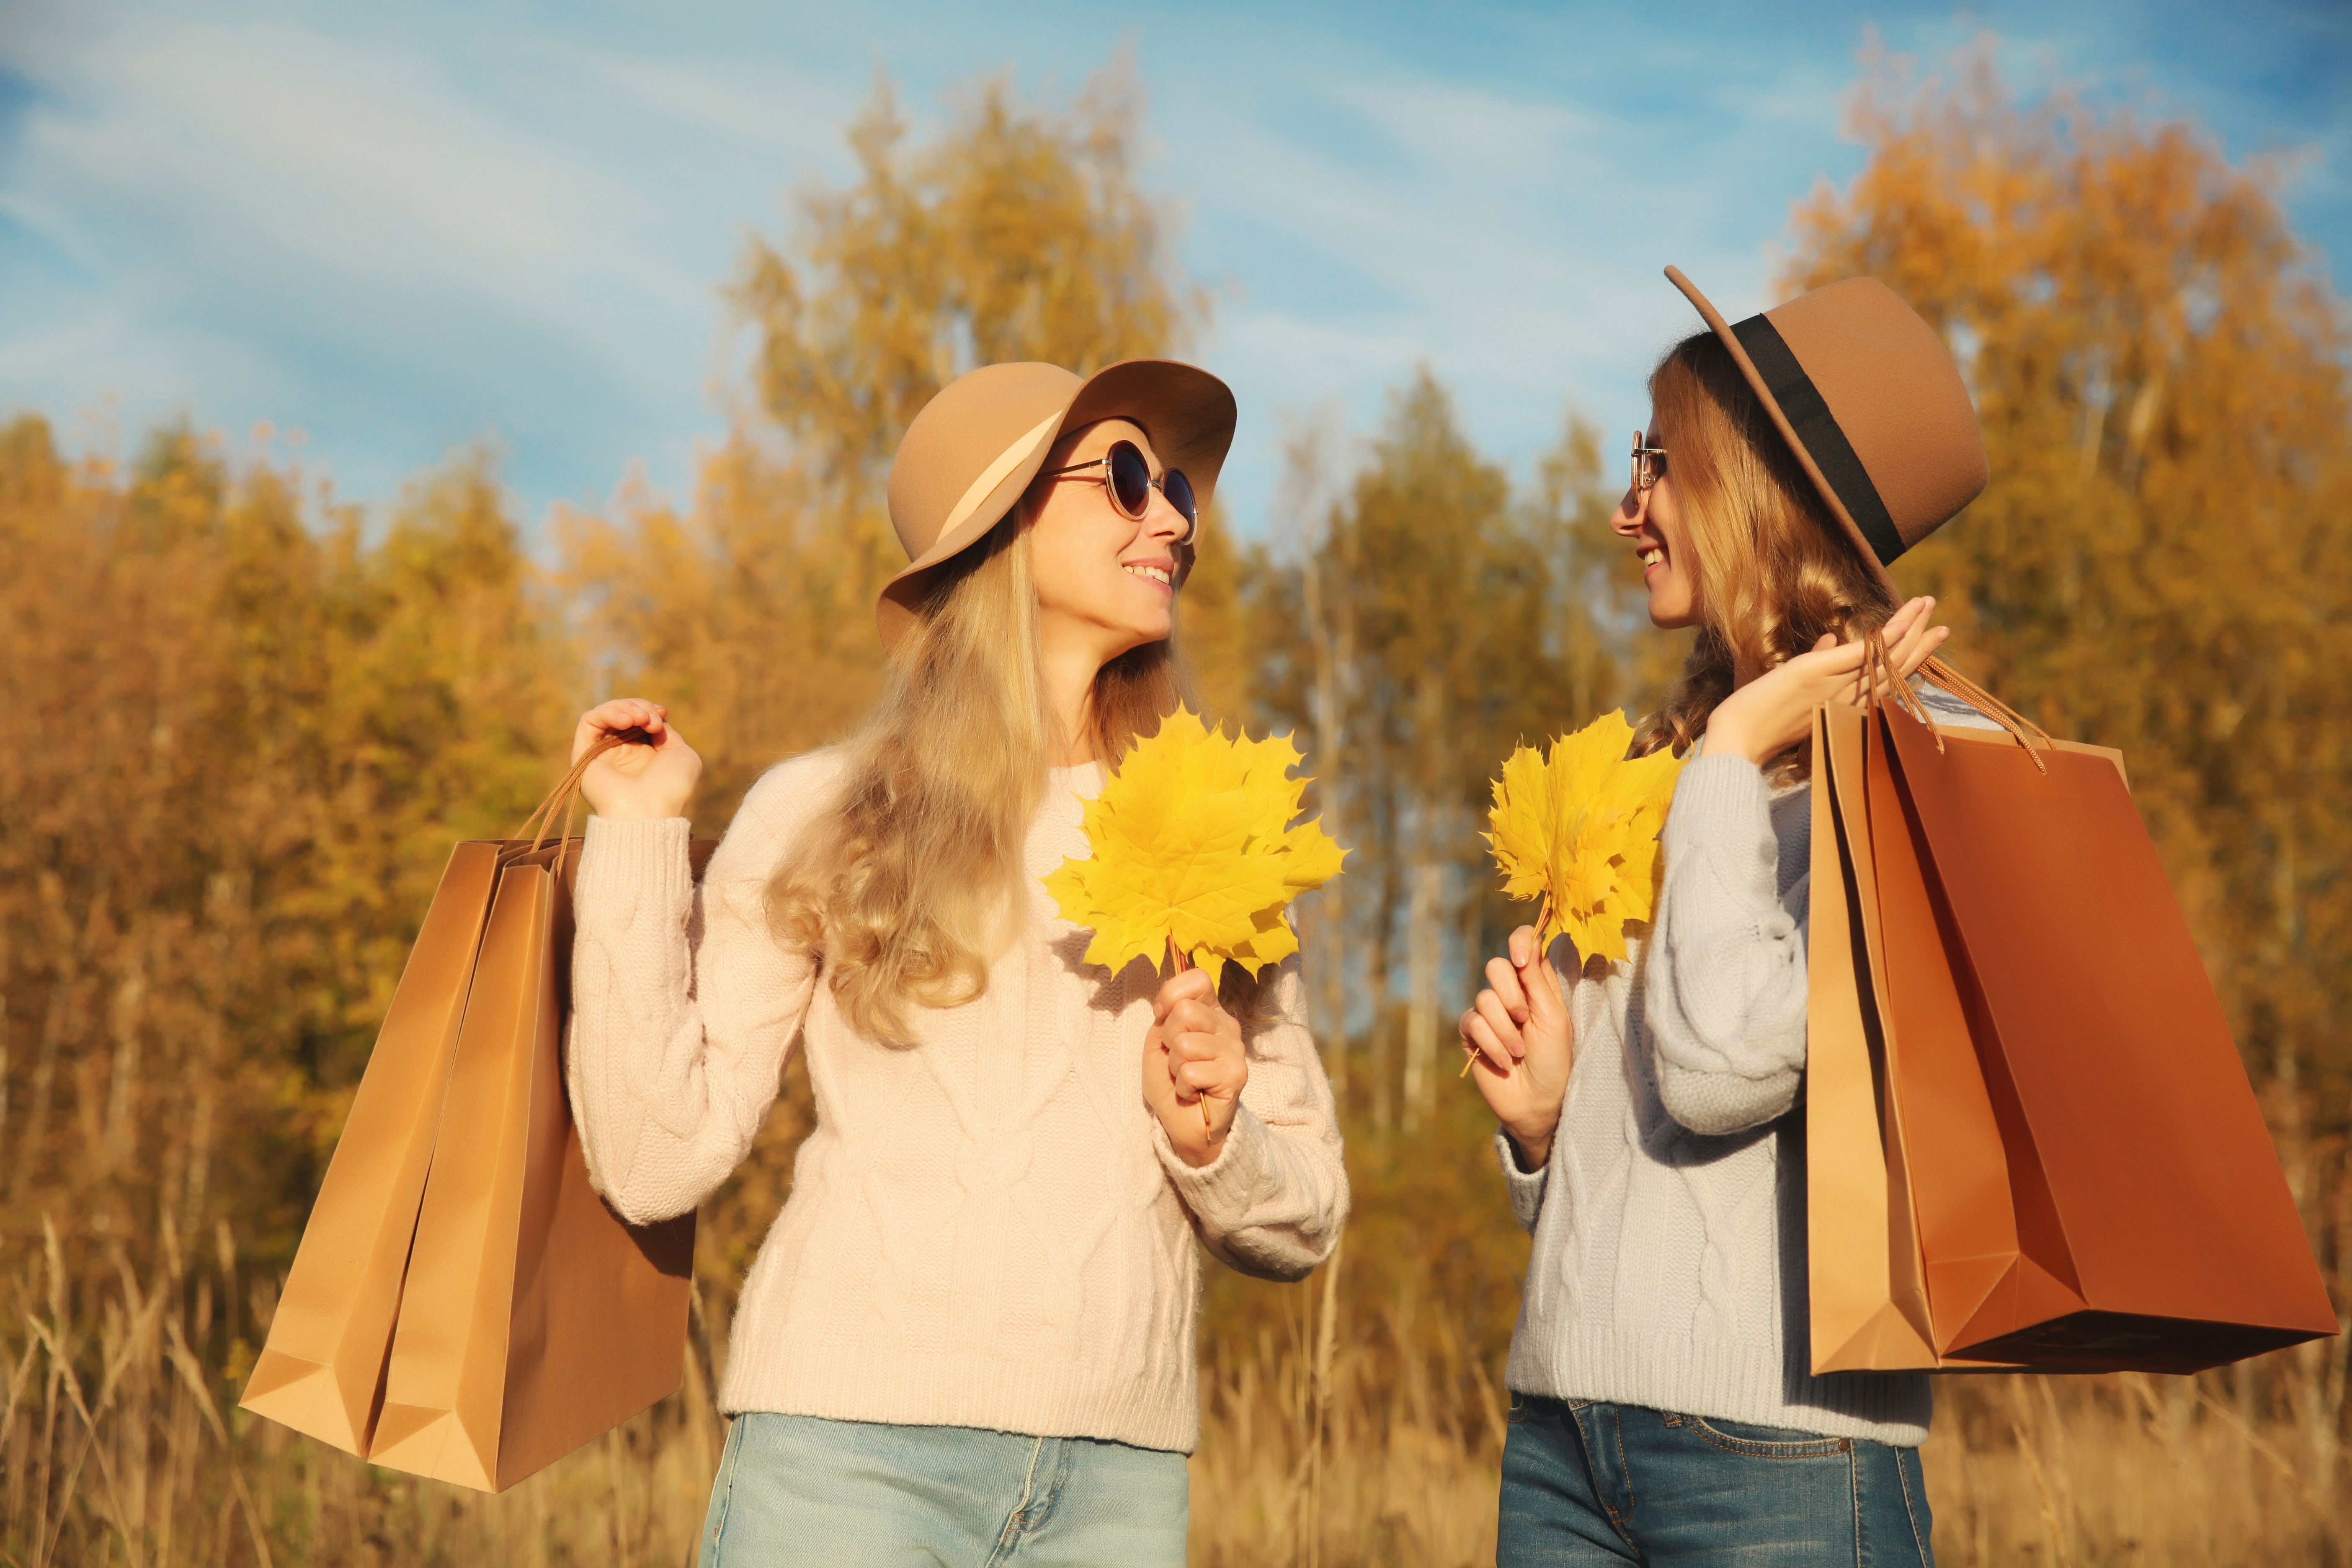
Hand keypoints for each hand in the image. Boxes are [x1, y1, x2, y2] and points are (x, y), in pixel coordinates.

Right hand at [573, 698, 702, 819]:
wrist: (649, 811)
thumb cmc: (670, 788)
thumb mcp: (682, 754)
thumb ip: (668, 734)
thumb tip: (654, 720)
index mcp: (643, 755)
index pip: (639, 719)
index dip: (649, 709)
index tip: (662, 714)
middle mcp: (620, 753)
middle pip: (623, 713)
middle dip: (640, 708)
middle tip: (652, 720)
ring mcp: (602, 753)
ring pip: (606, 714)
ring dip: (625, 708)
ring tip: (641, 718)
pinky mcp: (583, 754)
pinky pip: (589, 721)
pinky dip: (608, 713)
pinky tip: (627, 721)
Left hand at [1144, 967, 1245, 1167]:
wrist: (1182, 1122)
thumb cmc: (1170, 1080)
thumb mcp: (1158, 1040)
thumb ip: (1166, 1015)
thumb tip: (1170, 1004)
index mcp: (1210, 1010)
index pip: (1197, 979)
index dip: (1171, 995)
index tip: (1162, 1018)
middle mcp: (1227, 1025)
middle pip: (1185, 1011)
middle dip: (1169, 1039)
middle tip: (1176, 1059)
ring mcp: (1235, 1050)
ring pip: (1185, 1045)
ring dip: (1175, 1067)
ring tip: (1185, 1077)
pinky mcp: (1236, 1075)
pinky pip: (1192, 1072)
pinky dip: (1183, 1086)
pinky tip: (1193, 1091)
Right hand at [1459, 925, 1574, 1169]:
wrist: (1538, 1101)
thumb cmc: (1555, 1060)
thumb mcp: (1553, 1018)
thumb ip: (1537, 979)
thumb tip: (1528, 940)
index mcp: (1537, 984)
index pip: (1525, 944)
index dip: (1519, 942)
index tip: (1521, 959)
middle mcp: (1512, 993)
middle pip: (1497, 967)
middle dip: (1511, 995)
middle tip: (1524, 1019)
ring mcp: (1490, 1013)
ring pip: (1484, 998)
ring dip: (1505, 1030)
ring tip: (1518, 1052)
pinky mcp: (1472, 1033)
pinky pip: (1473, 1023)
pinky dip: (1491, 1044)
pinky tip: (1504, 1061)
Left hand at [1702, 596, 1950, 766]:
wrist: (1738, 737)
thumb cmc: (1761, 714)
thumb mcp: (1795, 684)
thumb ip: (1818, 661)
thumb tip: (1831, 639)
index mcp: (1843, 700)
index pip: (1884, 676)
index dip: (1908, 657)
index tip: (1928, 637)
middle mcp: (1848, 696)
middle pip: (1895, 668)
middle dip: (1920, 643)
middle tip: (1943, 622)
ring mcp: (1836, 685)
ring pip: (1885, 656)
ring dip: (1910, 628)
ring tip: (1929, 605)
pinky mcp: (1819, 674)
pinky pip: (1862, 655)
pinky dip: (1886, 638)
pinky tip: (1905, 622)